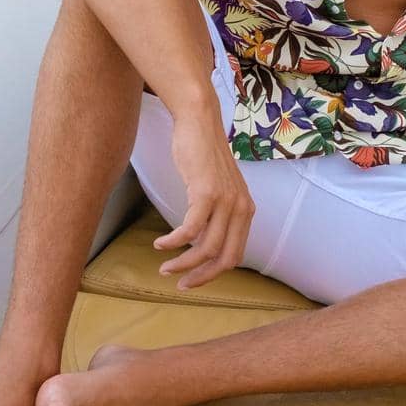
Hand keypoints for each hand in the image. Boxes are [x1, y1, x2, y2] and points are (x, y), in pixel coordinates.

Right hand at [152, 105, 255, 289]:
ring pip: (206, 248)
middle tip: (178, 283)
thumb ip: (218, 214)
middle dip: (200, 277)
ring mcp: (226, 201)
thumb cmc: (203, 154)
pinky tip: (159, 244)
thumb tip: (202, 242)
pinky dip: (173, 242)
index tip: (191, 280)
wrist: (199, 122)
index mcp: (246, 210)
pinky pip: (190, 229)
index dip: (213, 274)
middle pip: (224, 259)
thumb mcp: (219, 189)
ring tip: (163, 266)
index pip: (235, 255)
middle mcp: (241, 208)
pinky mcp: (207, 192)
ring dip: (182, 262)